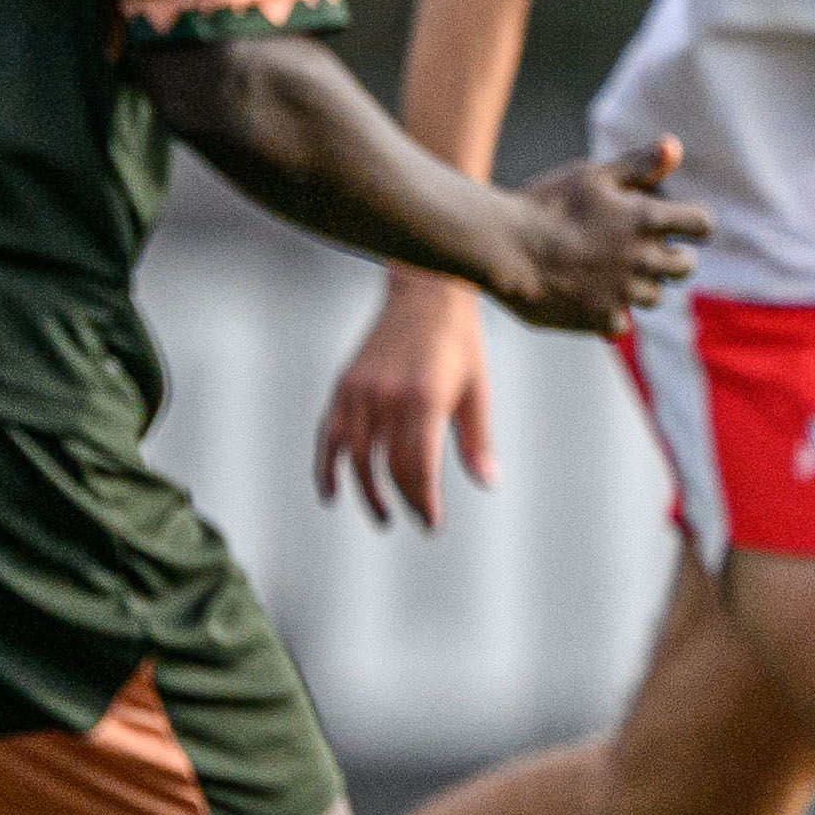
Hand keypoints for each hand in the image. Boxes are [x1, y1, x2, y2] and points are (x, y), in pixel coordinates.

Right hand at [314, 272, 500, 525]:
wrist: (426, 292)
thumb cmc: (460, 343)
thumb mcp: (477, 390)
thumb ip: (478, 439)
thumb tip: (488, 483)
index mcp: (424, 399)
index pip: (417, 466)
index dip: (424, 500)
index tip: (431, 522)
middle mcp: (387, 397)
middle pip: (387, 465)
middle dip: (403, 499)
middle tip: (416, 518)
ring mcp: (361, 391)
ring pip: (354, 456)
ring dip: (366, 492)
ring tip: (383, 515)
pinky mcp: (345, 385)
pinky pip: (328, 435)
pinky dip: (326, 466)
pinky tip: (331, 493)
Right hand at [490, 141, 707, 335]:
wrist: (503, 246)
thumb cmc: (547, 204)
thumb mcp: (593, 175)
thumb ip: (638, 165)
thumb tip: (675, 147)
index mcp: (647, 219)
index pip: (702, 224)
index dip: (695, 223)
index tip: (684, 225)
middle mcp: (643, 258)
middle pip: (686, 267)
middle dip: (675, 257)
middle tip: (651, 251)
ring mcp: (624, 292)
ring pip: (655, 295)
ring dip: (643, 285)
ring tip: (616, 272)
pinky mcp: (601, 318)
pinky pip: (624, 324)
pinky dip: (613, 314)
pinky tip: (595, 299)